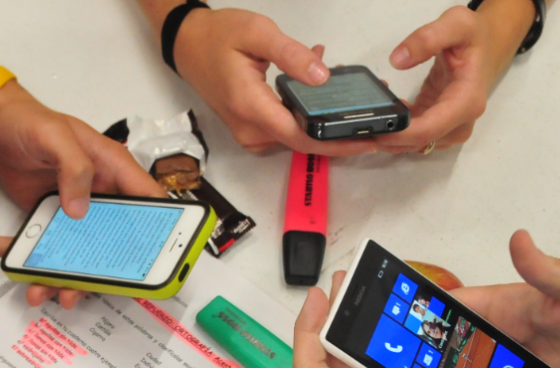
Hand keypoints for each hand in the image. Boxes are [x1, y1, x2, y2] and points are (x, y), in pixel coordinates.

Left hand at [0, 81, 163, 309]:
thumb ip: (74, 166)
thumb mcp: (55, 136)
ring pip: (78, 253)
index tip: (154, 263)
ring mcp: (75, 212)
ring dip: (60, 276)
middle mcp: (100, 196)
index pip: (148, 202)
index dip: (158, 232)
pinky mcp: (50, 220)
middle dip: (99, 273)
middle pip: (113, 242)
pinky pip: (43, 246)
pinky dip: (24, 258)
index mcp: (113, 170)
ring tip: (37, 290)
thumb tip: (80, 210)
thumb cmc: (29, 120)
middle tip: (78, 290)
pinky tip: (4, 258)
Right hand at [172, 9, 375, 156]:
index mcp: (251, 106)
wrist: (187, 45)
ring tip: (349, 97)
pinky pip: (285, 131)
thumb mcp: (257, 32)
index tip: (367, 140)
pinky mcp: (252, 130)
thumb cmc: (218, 36)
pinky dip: (306, 117)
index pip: (300, 137)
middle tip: (371, 116)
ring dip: (323, 124)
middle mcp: (250, 129)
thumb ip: (291, 54)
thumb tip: (322, 77)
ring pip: (296, 139)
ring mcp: (249, 134)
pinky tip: (319, 95)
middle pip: (303, 143)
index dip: (336, 142)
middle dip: (338, 133)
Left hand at [374, 5, 516, 153]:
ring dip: (390, 134)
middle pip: (419, 142)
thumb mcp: (457, 24)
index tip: (374, 128)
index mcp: (467, 102)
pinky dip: (396, 128)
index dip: (400, 134)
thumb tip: (397, 61)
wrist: (487, 46)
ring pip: (413, 144)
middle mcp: (460, 123)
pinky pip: (413, 136)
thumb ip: (427, 38)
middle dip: (388, 137)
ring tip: (369, 112)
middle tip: (358, 123)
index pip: (429, 129)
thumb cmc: (474, 36)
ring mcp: (450, 128)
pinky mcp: (437, 126)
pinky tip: (384, 109)